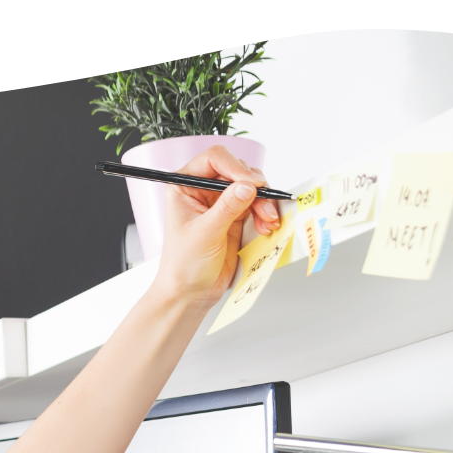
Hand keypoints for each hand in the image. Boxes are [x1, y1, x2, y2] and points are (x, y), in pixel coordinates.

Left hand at [150, 146, 283, 309]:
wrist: (191, 293)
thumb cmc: (184, 265)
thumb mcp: (205, 233)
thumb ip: (227, 208)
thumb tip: (248, 185)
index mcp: (184, 186)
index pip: (214, 160)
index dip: (235, 167)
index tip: (251, 184)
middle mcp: (202, 189)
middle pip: (237, 170)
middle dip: (254, 187)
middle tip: (264, 207)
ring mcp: (220, 202)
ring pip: (250, 187)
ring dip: (264, 201)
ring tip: (268, 221)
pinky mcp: (235, 216)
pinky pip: (256, 204)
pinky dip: (265, 212)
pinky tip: (268, 226)